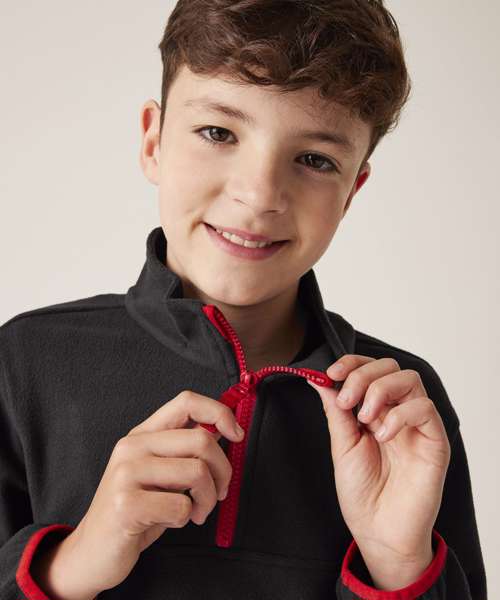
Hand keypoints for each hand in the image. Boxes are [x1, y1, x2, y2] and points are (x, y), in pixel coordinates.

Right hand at [65, 390, 243, 594]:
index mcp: (142, 434)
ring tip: (196, 512)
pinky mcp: (126, 504)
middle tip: (219, 492)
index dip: (219, 412)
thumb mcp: (159, 471)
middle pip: (201, 440)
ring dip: (208, 499)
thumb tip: (225, 428)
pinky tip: (170, 522)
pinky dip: (186, 518)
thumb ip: (184, 449)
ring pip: (197, 472)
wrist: (92, 551)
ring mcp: (126, 474)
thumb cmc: (136, 509)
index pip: (186, 401)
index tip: (236, 435)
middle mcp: (132, 447)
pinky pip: (181, 506)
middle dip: (223, 471)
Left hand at [308, 355, 450, 587]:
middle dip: (363, 375)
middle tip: (346, 401)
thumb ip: (335, 411)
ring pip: (410, 379)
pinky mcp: (435, 441)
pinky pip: (424, 409)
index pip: (370, 369)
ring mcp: (417, 425)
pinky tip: (383, 435)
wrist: (378, 532)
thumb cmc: (361, 492)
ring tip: (364, 418)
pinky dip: (400, 415)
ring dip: (380, 391)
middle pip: (390, 367)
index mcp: (374, 410)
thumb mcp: (342, 444)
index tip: (332, 373)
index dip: (352, 363)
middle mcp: (397, 412)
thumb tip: (319, 379)